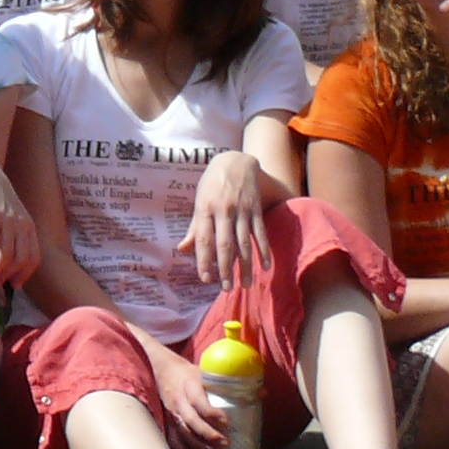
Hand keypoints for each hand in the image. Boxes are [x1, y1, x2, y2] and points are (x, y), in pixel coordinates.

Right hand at [0, 154, 39, 286]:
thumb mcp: (10, 212)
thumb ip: (13, 230)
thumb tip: (9, 253)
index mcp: (28, 224)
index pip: (34, 257)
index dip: (26, 274)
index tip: (16, 285)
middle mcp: (21, 224)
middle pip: (22, 259)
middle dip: (10, 276)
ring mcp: (7, 220)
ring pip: (8, 255)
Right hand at [144, 337, 228, 448]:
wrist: (164, 370)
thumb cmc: (191, 373)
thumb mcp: (208, 372)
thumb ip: (233, 383)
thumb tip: (263, 393)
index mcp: (190, 386)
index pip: (199, 402)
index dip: (212, 413)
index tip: (227, 422)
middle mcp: (179, 401)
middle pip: (191, 421)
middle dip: (208, 434)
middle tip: (225, 443)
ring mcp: (173, 413)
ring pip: (184, 433)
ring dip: (199, 445)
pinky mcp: (169, 422)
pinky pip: (175, 440)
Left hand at [176, 148, 271, 291]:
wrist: (235, 160)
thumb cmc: (212, 184)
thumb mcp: (199, 201)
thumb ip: (194, 227)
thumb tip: (183, 249)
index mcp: (205, 209)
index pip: (204, 240)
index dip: (204, 260)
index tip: (205, 279)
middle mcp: (223, 210)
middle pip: (224, 244)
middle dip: (225, 268)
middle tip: (226, 288)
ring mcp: (241, 210)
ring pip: (244, 243)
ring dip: (245, 265)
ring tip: (245, 284)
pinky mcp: (255, 209)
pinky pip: (260, 233)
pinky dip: (264, 250)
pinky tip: (265, 266)